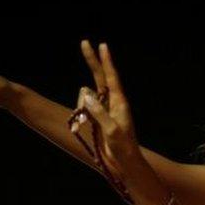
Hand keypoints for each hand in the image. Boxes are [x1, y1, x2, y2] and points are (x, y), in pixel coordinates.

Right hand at [73, 41, 140, 178]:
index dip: (106, 61)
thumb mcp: (111, 130)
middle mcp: (112, 102)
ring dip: (82, 107)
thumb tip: (87, 93)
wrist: (124, 161)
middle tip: (84, 42)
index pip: (111, 77)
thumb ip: (99, 112)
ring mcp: (104, 109)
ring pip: (86, 97)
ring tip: (91, 128)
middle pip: (99, 77)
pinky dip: (80, 116)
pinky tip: (83, 129)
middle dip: (92, 61)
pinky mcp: (97, 117)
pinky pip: (84, 109)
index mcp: (120, 102)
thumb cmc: (122, 146)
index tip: (102, 45)